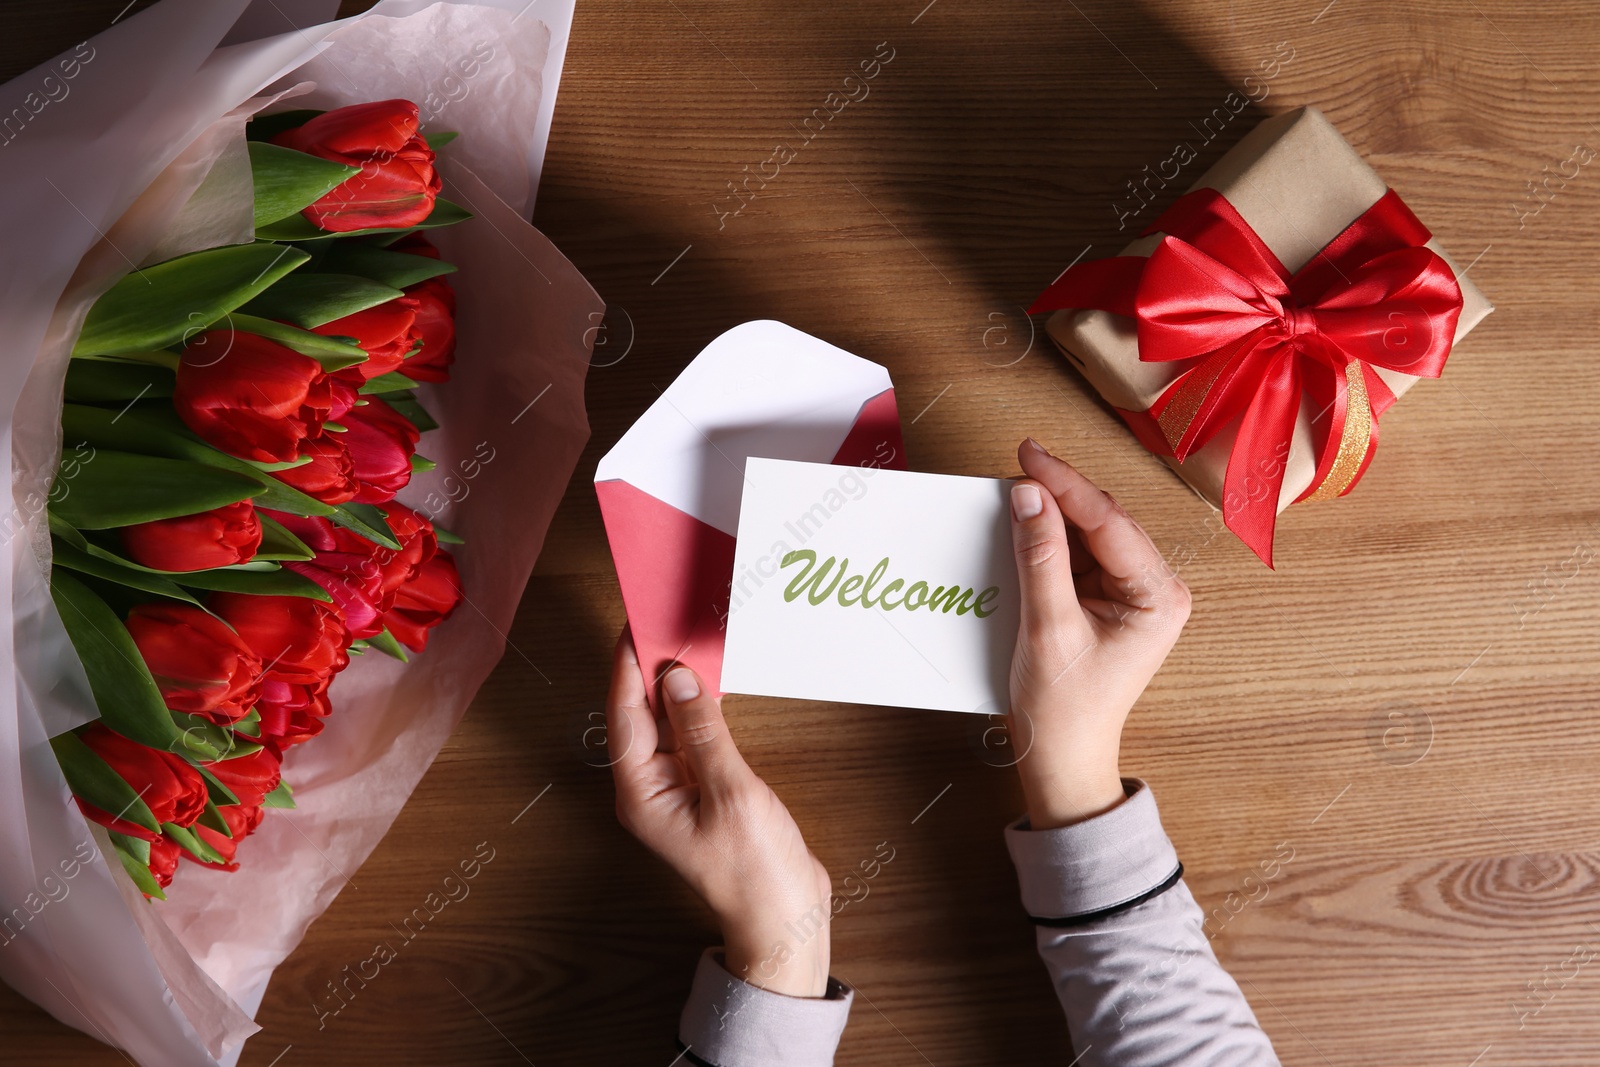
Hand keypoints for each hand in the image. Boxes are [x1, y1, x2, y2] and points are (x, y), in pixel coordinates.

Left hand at [605, 629, 832, 996]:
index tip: (636, 621)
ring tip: (685, 638)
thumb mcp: (732, 794)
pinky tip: (710, 683)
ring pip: (665, 723)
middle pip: (639, 714)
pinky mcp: (701, 789)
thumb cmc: (755, 870)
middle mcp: (648, 788)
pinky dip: (698, 708)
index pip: (624, 714)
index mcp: (641, 793)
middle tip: (663, 617)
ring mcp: (674, 789)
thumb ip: (703, 733)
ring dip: (675, 685)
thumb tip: (678, 679)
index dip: (627, 665)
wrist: (784, 918)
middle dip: (649, 667)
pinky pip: (690, 738)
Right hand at [1006, 439, 1190, 829]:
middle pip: (1101, 520)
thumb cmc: (1065, 708)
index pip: (1108, 522)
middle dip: (1058, 493)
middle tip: (1016, 462)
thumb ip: (1039, 558)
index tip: (1028, 454)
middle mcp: (1154, 587)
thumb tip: (1028, 496)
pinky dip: (1046, 539)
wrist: (1062, 758)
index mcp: (1159, 596)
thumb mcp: (1048, 629)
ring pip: (1086, 532)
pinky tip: (1021, 522)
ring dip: (1050, 514)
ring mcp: (1130, 592)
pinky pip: (1074, 554)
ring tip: (1013, 490)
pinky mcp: (1104, 598)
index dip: (1066, 483)